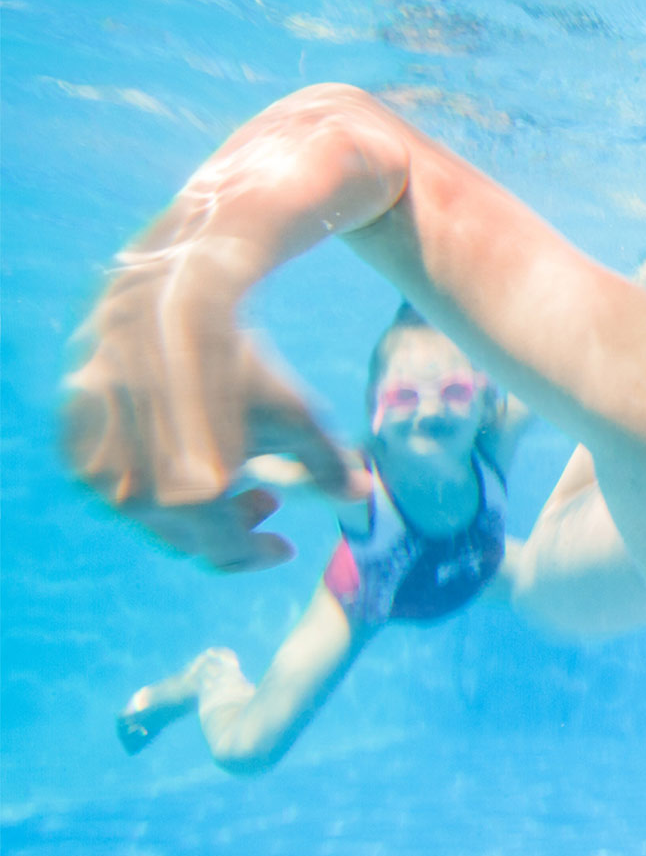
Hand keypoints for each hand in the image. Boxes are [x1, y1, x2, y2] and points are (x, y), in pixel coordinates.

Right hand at [61, 267, 367, 570]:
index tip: (283, 545)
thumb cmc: (241, 364)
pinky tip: (186, 453)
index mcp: (194, 500)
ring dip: (195, 508)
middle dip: (234, 527)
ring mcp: (98, 475)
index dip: (260, 553)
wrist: (168, 302)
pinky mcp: (74, 448)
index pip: (228, 552)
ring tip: (231, 473)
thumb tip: (362, 496)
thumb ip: (329, 466)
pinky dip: (156, 483)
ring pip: (152, 516)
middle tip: (267, 500)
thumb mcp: (299, 416)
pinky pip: (117, 485)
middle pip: (190, 539)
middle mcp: (137, 497)